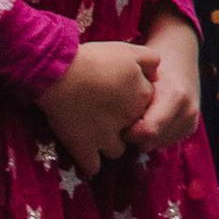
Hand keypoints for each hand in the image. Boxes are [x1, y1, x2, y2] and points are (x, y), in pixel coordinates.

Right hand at [39, 41, 160, 171]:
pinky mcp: (84, 148)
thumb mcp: (129, 51)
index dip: (133, 102)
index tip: (118, 96)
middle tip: (105, 113)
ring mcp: (107, 138)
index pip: (148, 107)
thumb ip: (150, 60)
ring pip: (117, 151)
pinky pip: (93, 167)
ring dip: (109, 145)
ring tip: (96, 134)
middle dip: (125, 126)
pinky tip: (85, 154)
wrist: (61, 73)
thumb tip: (157, 75)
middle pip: (134, 130)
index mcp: (143, 97)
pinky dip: (90, 163)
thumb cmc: (95, 59)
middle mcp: (129, 121)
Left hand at [129, 13, 201, 149]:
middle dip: (134, 137)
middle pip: (152, 142)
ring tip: (135, 120)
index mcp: (176, 95)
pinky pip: (165, 142)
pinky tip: (146, 121)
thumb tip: (116, 126)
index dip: (128, 132)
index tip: (118, 122)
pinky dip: (153, 137)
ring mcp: (192, 120)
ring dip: (143, 139)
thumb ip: (131, 96)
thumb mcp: (141, 74)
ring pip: (158, 145)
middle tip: (123, 122)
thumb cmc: (153, 64)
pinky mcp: (191, 127)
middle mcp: (188, 110)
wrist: (179, 57)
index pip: (148, 131)